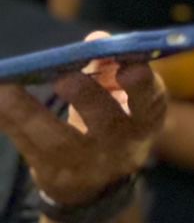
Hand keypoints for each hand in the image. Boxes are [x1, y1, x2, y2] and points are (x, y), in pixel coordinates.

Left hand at [0, 33, 167, 206]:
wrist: (99, 183)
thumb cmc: (113, 122)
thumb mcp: (123, 98)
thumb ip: (110, 66)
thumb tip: (96, 38)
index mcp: (144, 119)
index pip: (149, 101)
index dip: (141, 85)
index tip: (129, 67)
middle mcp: (120, 143)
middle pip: (106, 123)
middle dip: (87, 98)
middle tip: (65, 78)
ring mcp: (85, 163)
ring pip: (54, 139)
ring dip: (27, 113)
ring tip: (5, 89)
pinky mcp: (52, 173)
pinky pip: (25, 144)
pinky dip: (8, 120)